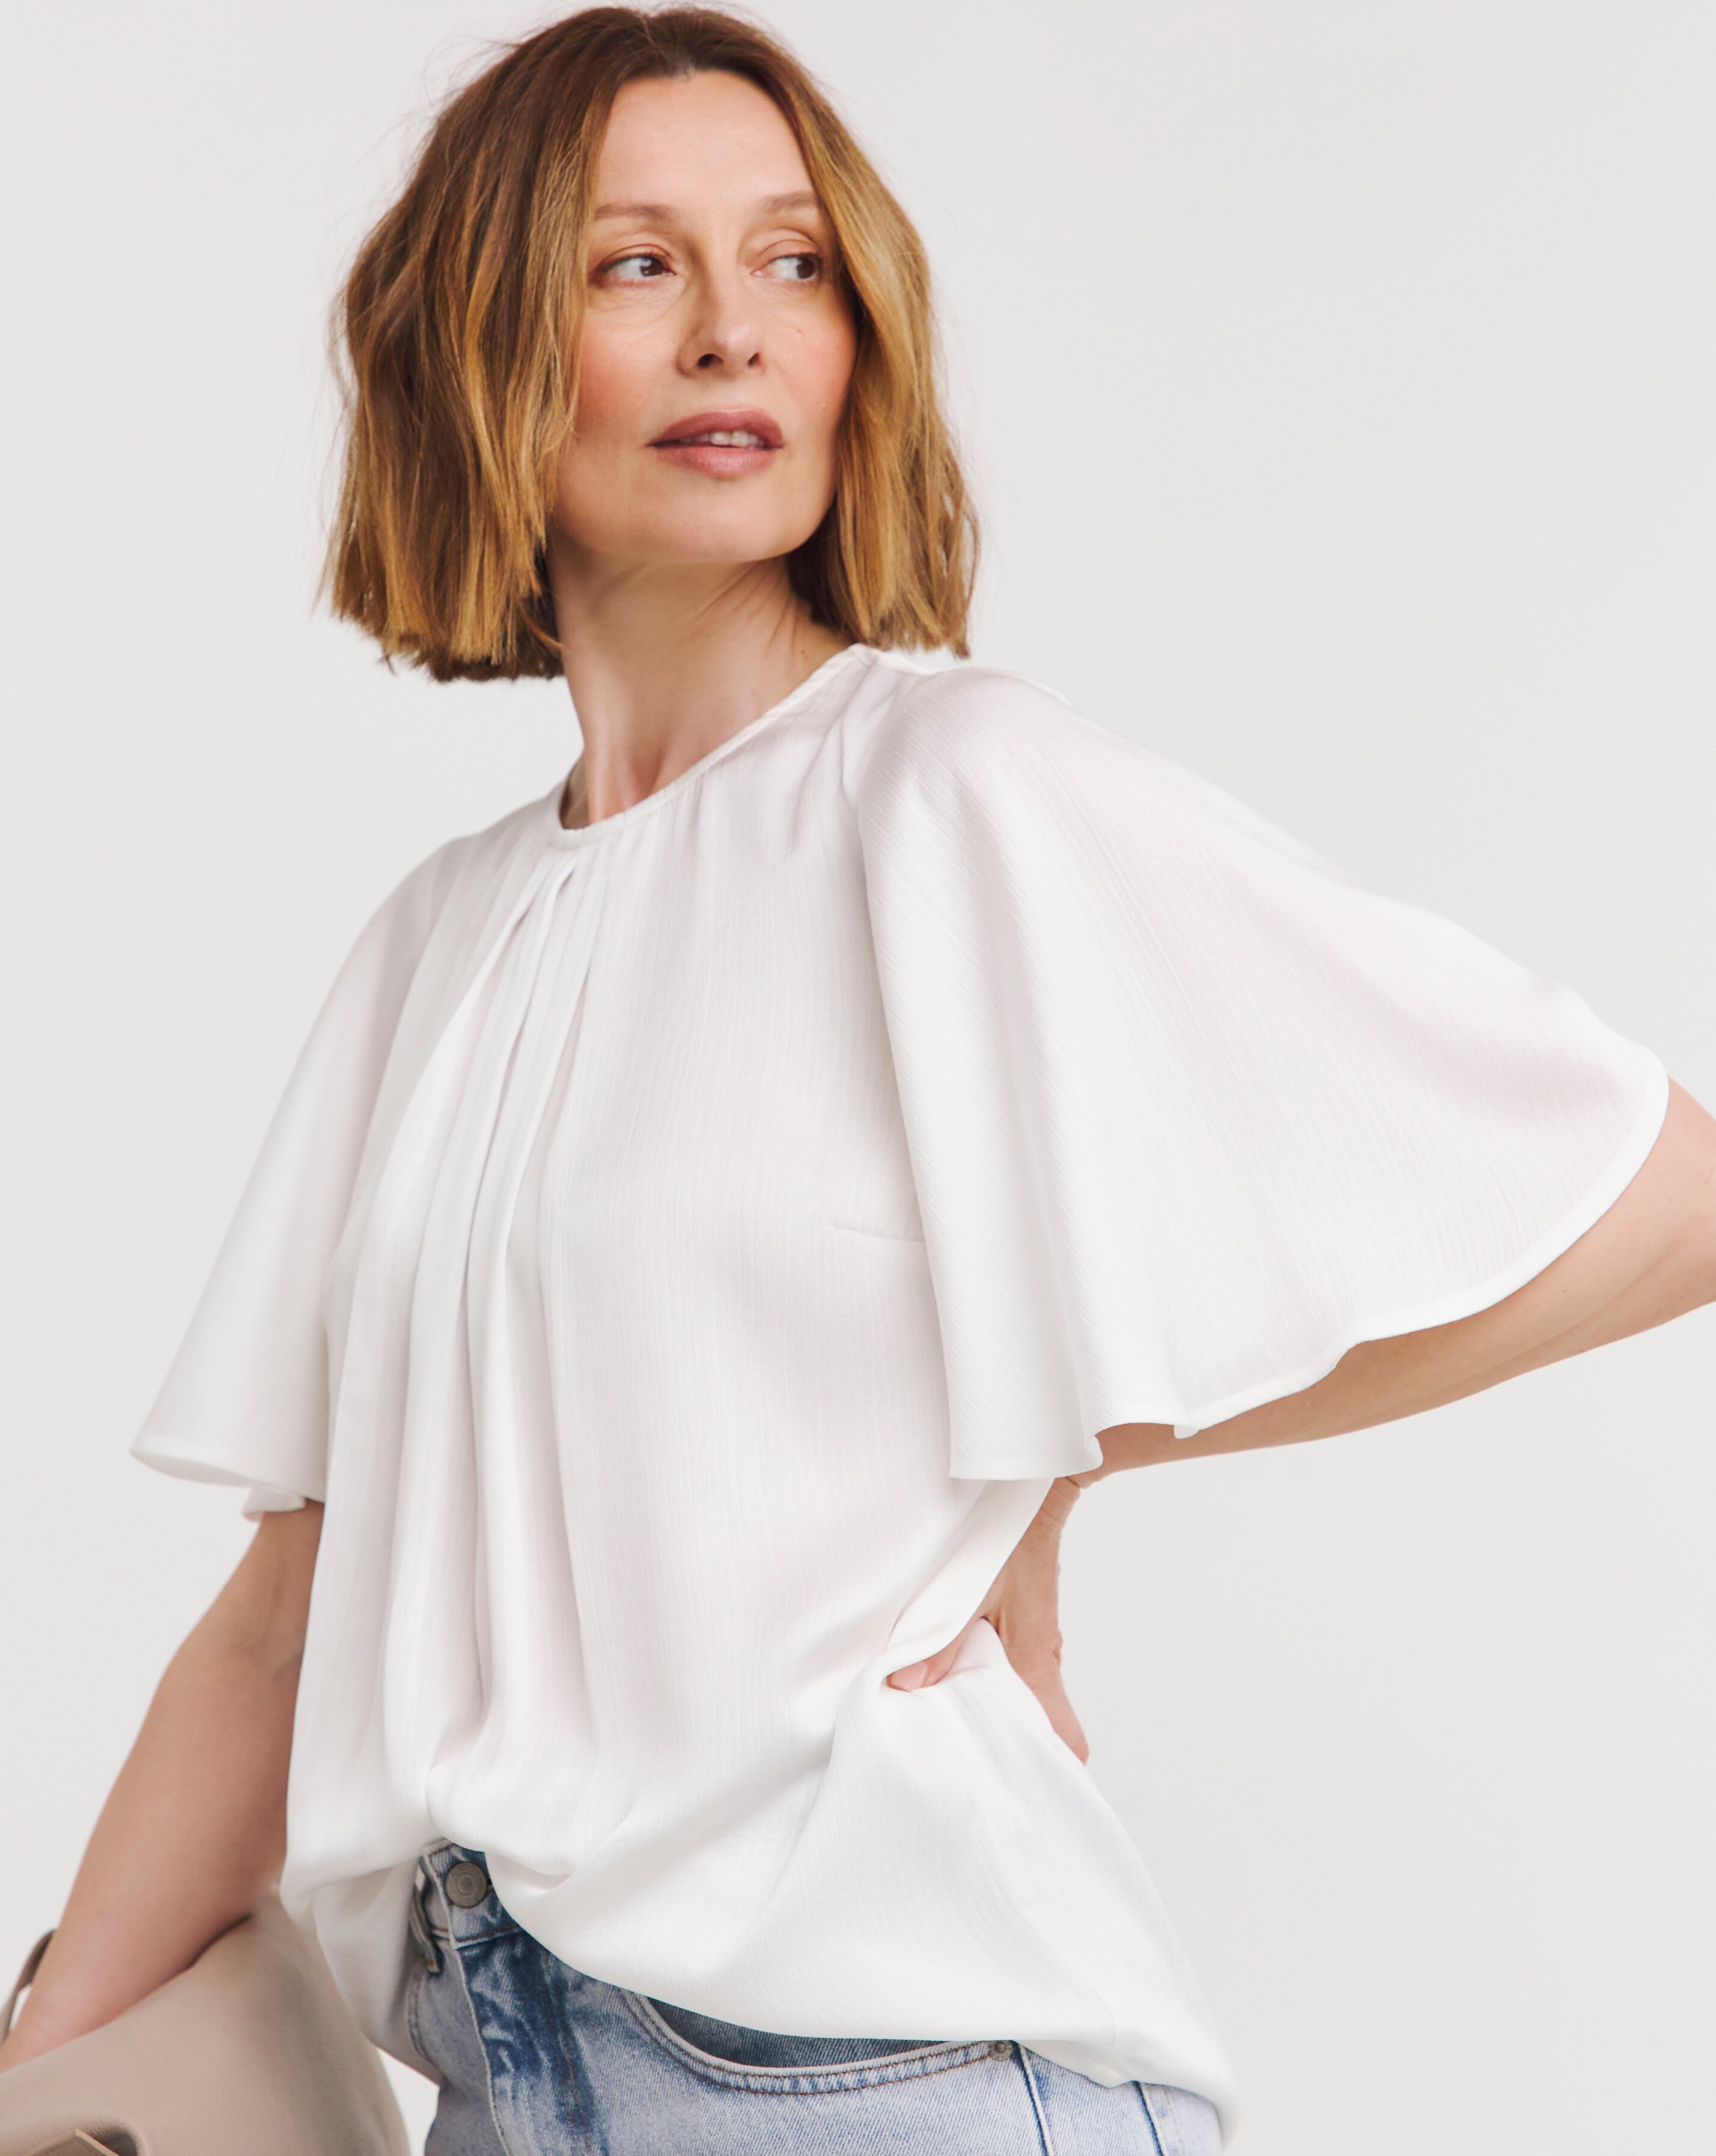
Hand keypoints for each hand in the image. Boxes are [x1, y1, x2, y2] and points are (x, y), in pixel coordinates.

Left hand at [887, 1478, 1089, 1760]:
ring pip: (1025, 1698)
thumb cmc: (1009, 1538)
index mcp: (1034, 1662)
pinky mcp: (1024, 1628)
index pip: (1066, 1739)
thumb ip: (939, 1640)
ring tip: (953, 1728)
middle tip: (971, 1765)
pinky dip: (988, 1683)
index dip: (1050, 1768)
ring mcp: (1035, 1644)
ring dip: (996, 1713)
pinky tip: (954, 1680)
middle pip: (1045, 1728)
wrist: (1036, 1490)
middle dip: (1013, 1750)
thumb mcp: (967, 1588)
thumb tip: (906, 1686)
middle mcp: (1042, 1659)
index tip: (1021, 1788)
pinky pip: (1011, 1670)